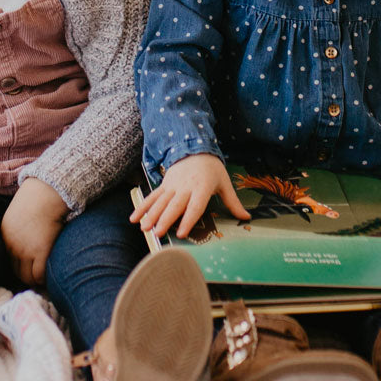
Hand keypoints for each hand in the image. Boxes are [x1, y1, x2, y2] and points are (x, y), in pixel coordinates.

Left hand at [1, 178, 67, 285]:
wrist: (48, 191)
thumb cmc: (39, 197)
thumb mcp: (20, 211)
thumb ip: (20, 226)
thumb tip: (29, 233)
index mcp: (5, 234)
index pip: (9, 259)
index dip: (20, 265)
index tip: (29, 268)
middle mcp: (12, 244)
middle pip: (16, 271)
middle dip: (26, 277)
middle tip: (37, 279)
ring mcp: (25, 249)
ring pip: (27, 276)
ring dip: (35, 280)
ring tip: (44, 280)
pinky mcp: (40, 251)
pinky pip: (39, 274)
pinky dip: (44, 279)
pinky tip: (50, 277)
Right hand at [130, 153, 251, 238]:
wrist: (195, 147)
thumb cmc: (212, 169)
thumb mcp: (224, 183)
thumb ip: (233, 202)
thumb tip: (246, 218)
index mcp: (202, 188)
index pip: (195, 207)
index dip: (188, 220)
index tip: (182, 233)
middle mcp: (186, 187)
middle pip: (174, 205)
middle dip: (165, 220)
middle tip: (158, 233)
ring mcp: (173, 185)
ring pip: (161, 202)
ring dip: (151, 215)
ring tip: (144, 229)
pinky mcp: (164, 183)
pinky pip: (152, 196)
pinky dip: (143, 207)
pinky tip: (134, 218)